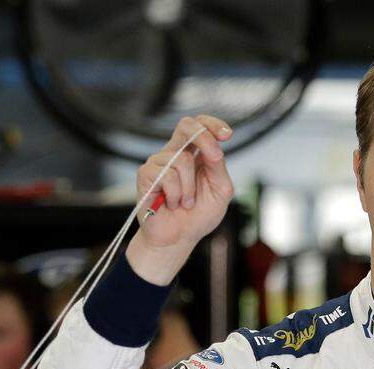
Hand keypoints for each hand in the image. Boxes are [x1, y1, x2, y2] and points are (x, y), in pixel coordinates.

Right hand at [128, 114, 234, 284]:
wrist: (178, 239)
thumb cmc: (198, 216)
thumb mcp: (220, 191)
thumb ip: (218, 168)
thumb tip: (215, 149)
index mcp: (195, 154)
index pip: (201, 125)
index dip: (213, 124)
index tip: (228, 135)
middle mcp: (175, 154)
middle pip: (186, 126)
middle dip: (204, 137)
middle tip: (215, 157)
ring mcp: (159, 163)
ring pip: (182, 159)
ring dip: (190, 188)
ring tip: (185, 202)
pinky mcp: (146, 175)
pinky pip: (168, 175)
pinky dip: (176, 194)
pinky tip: (172, 204)